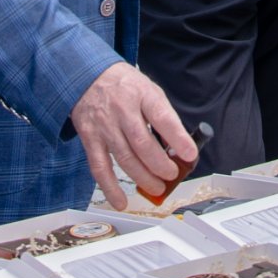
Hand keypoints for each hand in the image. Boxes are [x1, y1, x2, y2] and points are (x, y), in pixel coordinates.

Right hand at [71, 63, 194, 209]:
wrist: (87, 76)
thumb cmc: (124, 86)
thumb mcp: (149, 90)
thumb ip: (163, 116)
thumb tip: (178, 147)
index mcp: (142, 95)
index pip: (163, 118)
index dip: (178, 139)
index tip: (190, 154)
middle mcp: (122, 110)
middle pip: (143, 143)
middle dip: (160, 165)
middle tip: (172, 175)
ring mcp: (104, 126)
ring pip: (125, 159)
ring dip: (143, 178)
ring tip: (157, 187)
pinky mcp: (90, 139)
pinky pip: (100, 168)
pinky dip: (110, 188)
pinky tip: (121, 201)